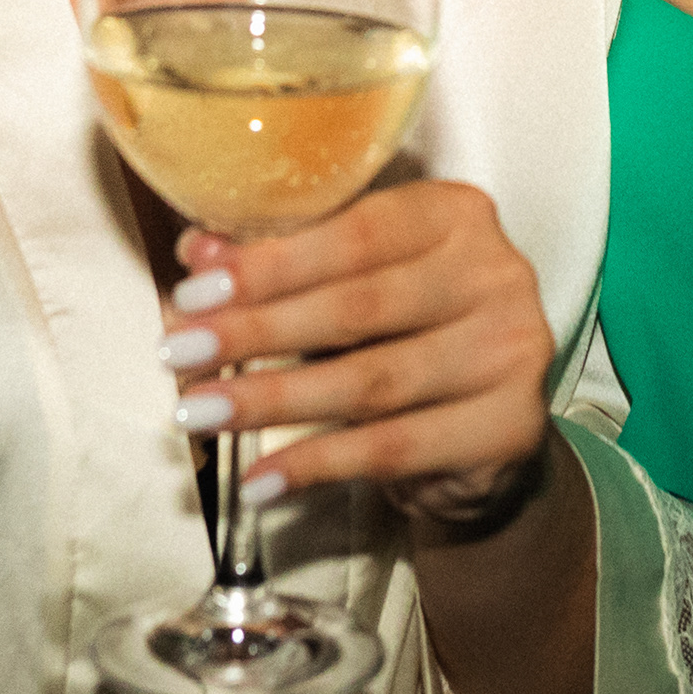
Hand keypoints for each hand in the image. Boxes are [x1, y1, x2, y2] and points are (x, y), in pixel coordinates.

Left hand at [156, 182, 559, 530]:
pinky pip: (395, 448)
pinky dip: (316, 465)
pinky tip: (259, 478)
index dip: (271, 265)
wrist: (484, 432)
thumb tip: (197, 252)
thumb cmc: (406, 337)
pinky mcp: (510, 427)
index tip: (194, 292)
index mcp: (457, 215)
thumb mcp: (349, 286)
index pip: (357, 232)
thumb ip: (283, 264)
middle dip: (256, 332)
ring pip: (372, 380)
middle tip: (179, 354)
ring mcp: (513, 352)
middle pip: (360, 307)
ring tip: (201, 413)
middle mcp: (498, 273)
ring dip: (272, 400)